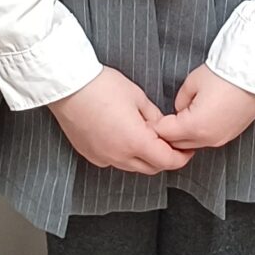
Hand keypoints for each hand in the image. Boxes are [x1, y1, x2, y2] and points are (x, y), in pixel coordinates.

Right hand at [52, 68, 192, 174]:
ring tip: (146, 138)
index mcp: (136, 142)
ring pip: (132, 166)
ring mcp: (103, 157)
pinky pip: (114, 161)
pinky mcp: (90, 154)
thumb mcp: (137, 96)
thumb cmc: (101, 86)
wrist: (68, 86)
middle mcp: (119, 156)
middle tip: (170, 143)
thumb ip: (154, 117)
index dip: (181, 157)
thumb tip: (161, 128)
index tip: (186, 149)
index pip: (167, 161)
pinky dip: (124, 155)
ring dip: (143, 158)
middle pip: (151, 168)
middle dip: (164, 158)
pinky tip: (123, 137)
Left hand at [156, 66, 254, 152]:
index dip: (154, 125)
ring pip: (192, 144)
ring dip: (182, 135)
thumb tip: (180, 109)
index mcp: (195, 127)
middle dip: (166, 133)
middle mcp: (208, 138)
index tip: (148, 118)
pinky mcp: (230, 135)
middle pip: (176, 144)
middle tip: (158, 119)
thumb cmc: (226, 75)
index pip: (164, 133)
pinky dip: (197, 133)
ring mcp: (221, 139)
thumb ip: (180, 100)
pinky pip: (206, 139)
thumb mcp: (192, 82)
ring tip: (177, 117)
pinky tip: (195, 118)